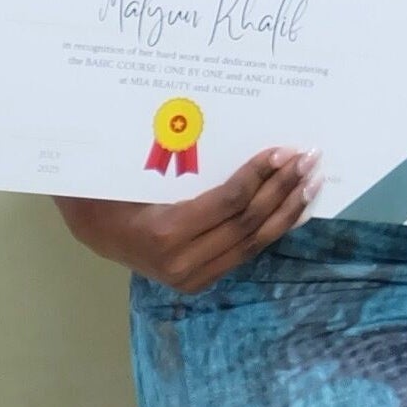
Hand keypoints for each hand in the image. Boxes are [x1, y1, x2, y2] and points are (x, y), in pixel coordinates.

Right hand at [55, 147, 319, 293]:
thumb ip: (182, 159)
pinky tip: (297, 207)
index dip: (260, 176)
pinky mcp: (202, 280)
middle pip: (248, 223)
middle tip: (310, 158)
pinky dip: (275, 227)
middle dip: (284, 188)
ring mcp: (193, 277)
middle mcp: (182, 263)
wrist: (93, 229)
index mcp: (164, 233)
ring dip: (288, 209)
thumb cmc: (114, 189)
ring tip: (313, 180)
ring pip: (254, 242)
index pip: (229, 203)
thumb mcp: (141, 169)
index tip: (284, 151)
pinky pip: (247, 251)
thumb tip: (230, 126)